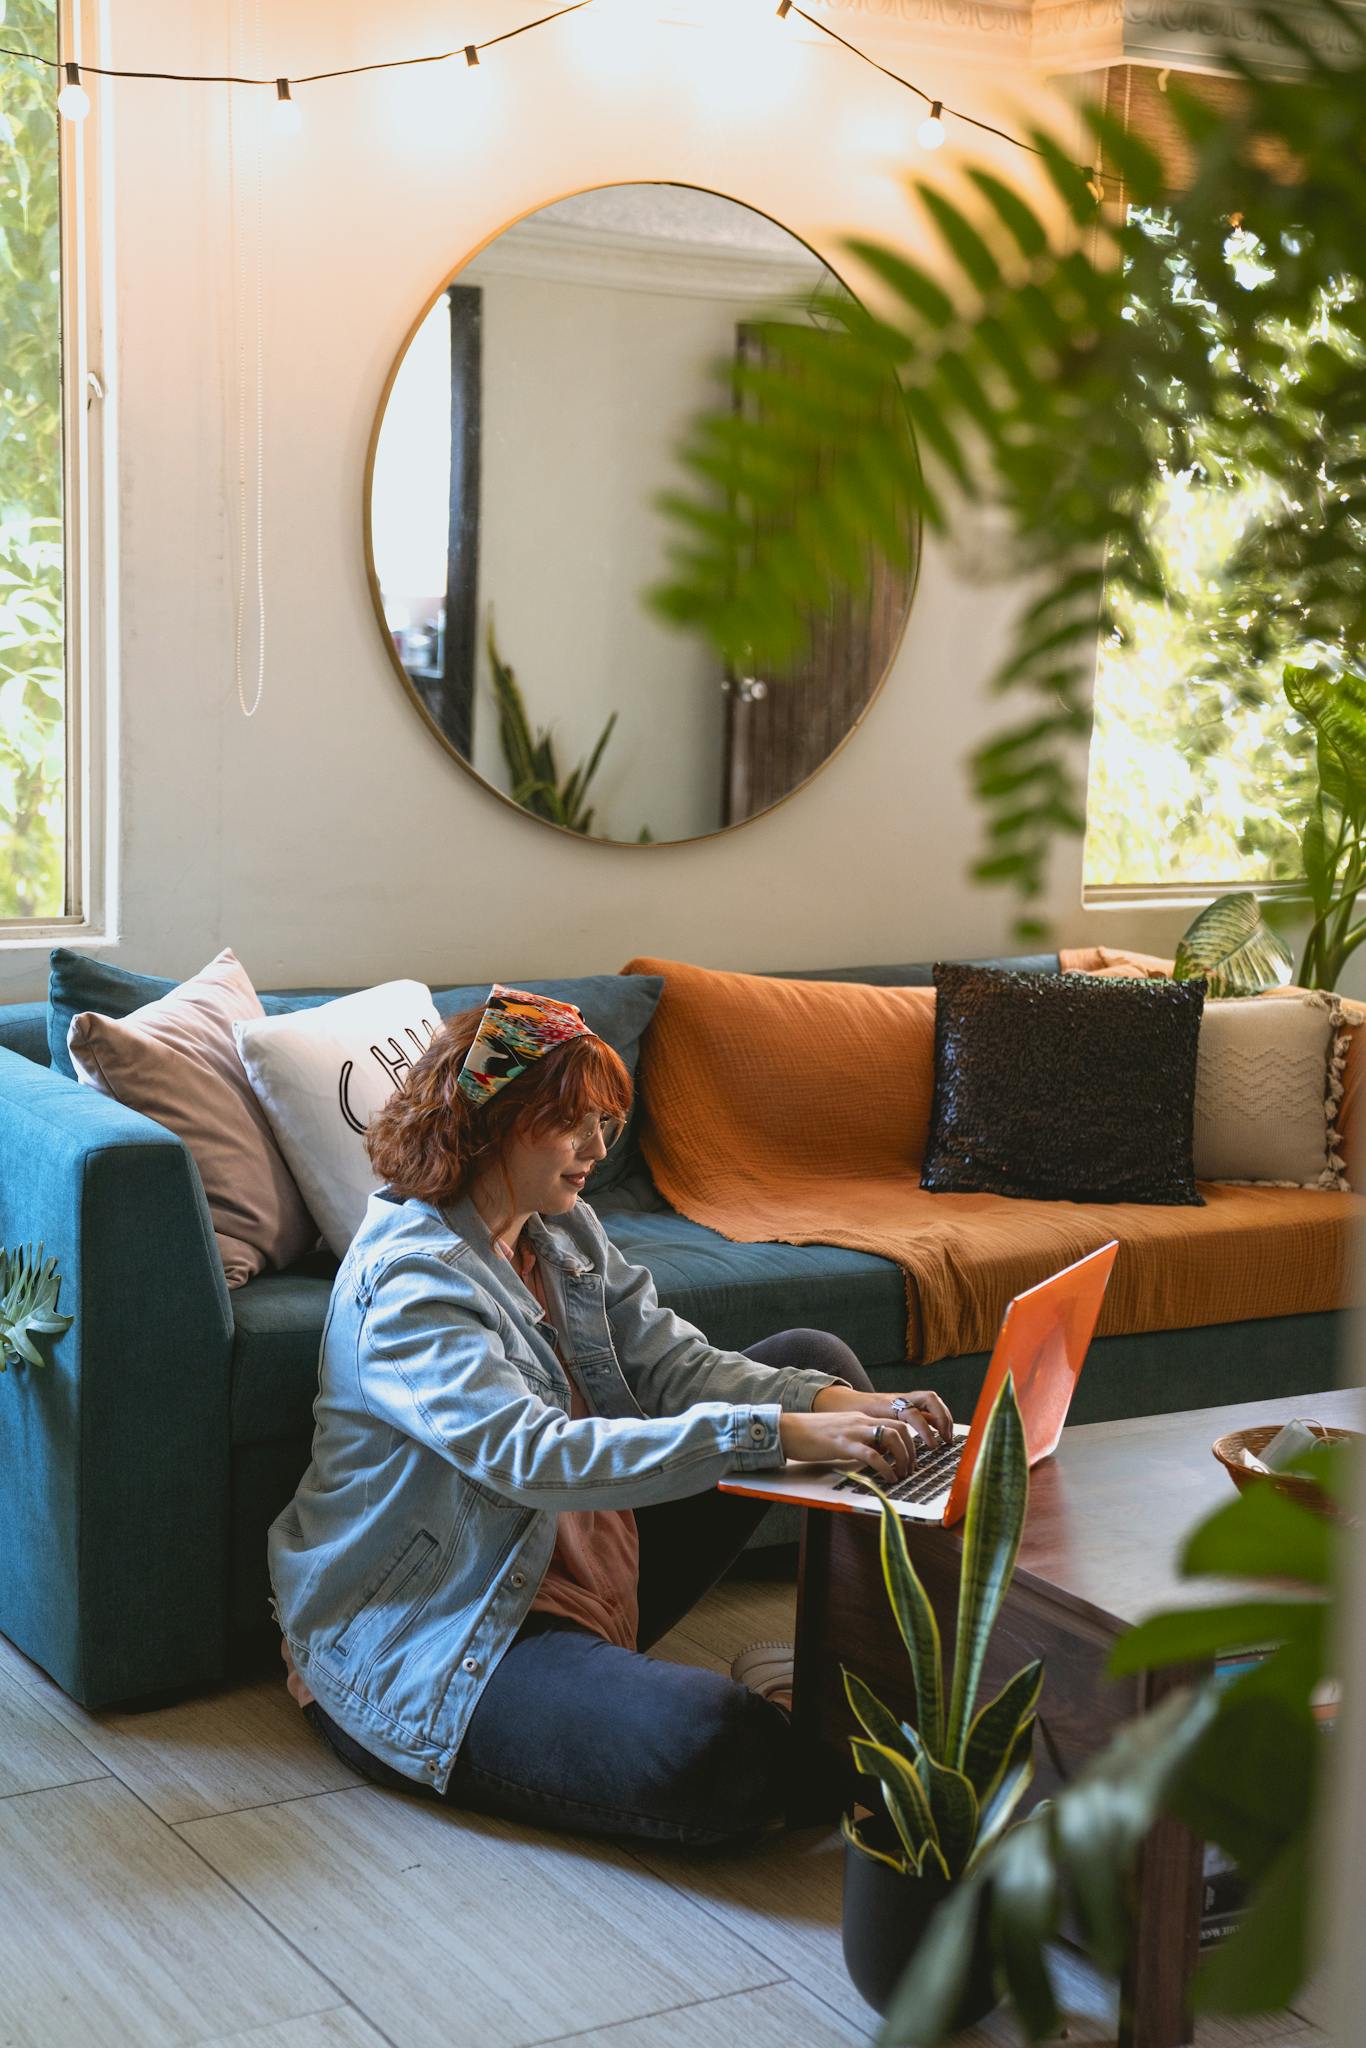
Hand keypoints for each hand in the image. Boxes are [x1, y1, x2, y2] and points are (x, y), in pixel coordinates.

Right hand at [779, 1389, 949, 1485]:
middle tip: (910, 1468)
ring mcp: (852, 1431)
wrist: (787, 1429)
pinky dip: (886, 1468)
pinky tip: (889, 1478)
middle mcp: (860, 1421)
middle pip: (900, 1428)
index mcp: (860, 1418)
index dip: (909, 1440)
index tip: (911, 1457)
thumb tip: (876, 1455)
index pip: (895, 1422)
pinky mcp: (843, 1444)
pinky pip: (873, 1455)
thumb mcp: (841, 1433)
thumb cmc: (811, 1435)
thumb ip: (858, 1439)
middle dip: (912, 1450)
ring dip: (903, 1457)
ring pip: (892, 1437)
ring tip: (902, 1474)